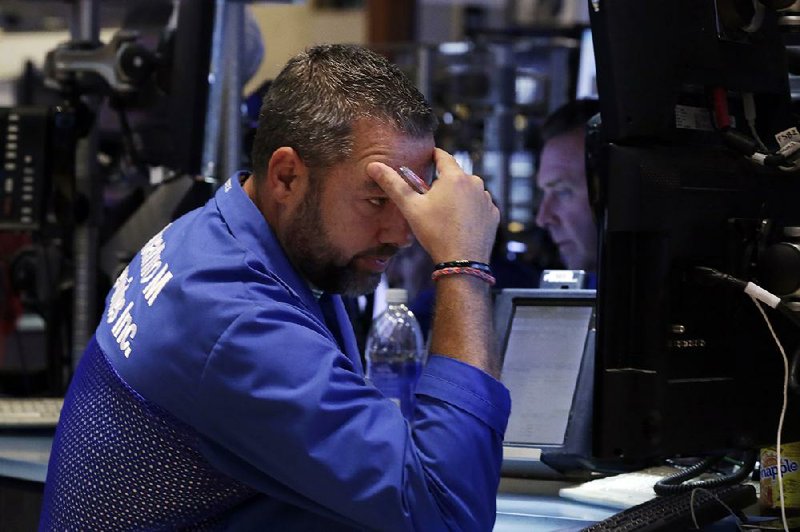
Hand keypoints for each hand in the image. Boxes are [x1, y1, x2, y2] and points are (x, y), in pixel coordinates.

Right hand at [367, 148, 498, 263]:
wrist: (462, 261)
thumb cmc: (436, 233)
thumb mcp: (410, 207)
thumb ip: (393, 184)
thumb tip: (374, 166)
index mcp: (454, 177)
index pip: (442, 156)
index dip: (433, 156)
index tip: (427, 159)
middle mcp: (475, 183)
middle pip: (455, 175)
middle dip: (443, 183)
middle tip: (430, 198)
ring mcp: (486, 199)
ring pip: (468, 191)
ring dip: (458, 196)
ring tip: (445, 214)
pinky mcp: (493, 214)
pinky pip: (479, 206)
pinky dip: (470, 210)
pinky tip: (459, 223)